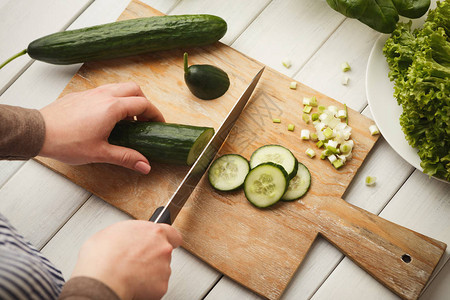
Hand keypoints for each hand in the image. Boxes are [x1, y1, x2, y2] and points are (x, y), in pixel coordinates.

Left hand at [39, 82, 163, 173]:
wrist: (38, 132)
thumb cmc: (66, 142)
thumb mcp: (100, 153)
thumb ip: (126, 157)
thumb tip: (145, 165)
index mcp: (112, 107)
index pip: (143, 104)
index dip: (155, 114)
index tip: (158, 123)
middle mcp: (104, 95)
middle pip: (134, 89)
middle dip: (144, 102)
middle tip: (145, 119)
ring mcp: (91, 92)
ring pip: (119, 87)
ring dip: (129, 99)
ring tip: (127, 119)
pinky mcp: (81, 95)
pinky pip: (104, 90)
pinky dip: (114, 99)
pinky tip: (107, 117)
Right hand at [71, 220, 181, 299]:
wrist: (103, 280)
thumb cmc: (103, 256)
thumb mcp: (112, 232)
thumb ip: (129, 232)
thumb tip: (124, 238)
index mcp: (154, 232)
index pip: (172, 234)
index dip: (168, 239)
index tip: (163, 242)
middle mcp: (163, 248)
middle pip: (164, 252)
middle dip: (153, 257)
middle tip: (136, 262)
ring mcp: (164, 268)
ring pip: (160, 270)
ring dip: (149, 273)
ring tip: (130, 274)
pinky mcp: (161, 286)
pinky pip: (156, 287)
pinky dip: (146, 288)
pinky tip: (132, 284)